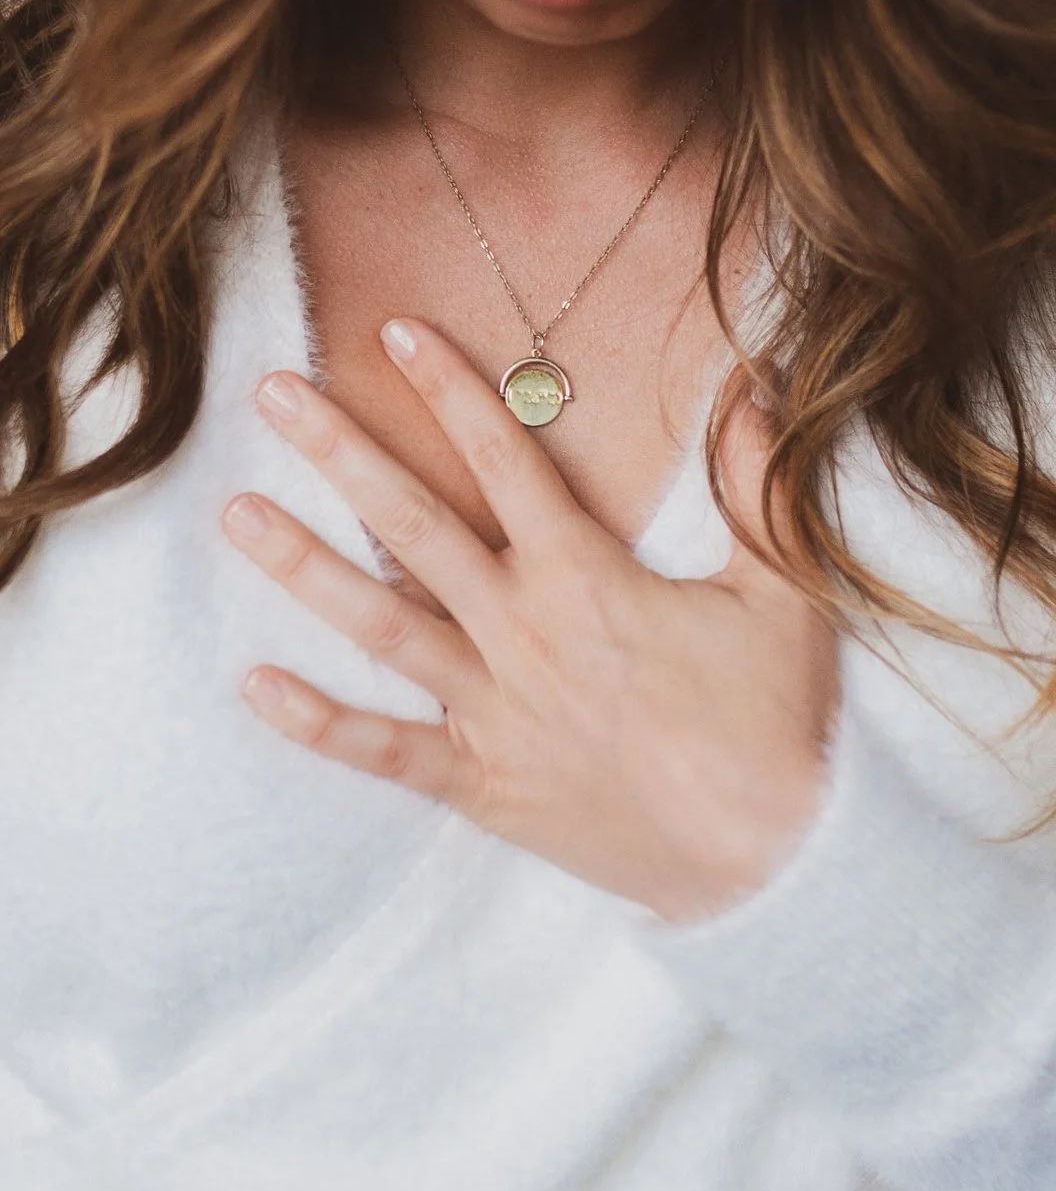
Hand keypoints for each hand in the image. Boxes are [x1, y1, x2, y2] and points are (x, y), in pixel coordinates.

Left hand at [222, 320, 837, 923]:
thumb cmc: (776, 724)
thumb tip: (754, 378)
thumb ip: (753, 481)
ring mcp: (493, 712)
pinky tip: (255, 685)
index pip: (505, 463)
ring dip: (305, 568)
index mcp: (588, 579)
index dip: (451, 391)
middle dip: (342, 452)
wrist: (768, 858)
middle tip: (272, 395)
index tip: (395, 332)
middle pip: (415, 526)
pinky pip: (385, 753)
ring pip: (382, 626)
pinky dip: (319, 724)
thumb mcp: (783, 591)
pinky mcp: (482, 784)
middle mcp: (523, 634)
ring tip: (237, 514)